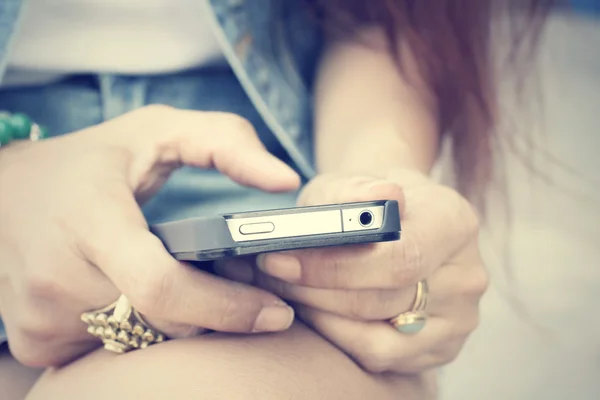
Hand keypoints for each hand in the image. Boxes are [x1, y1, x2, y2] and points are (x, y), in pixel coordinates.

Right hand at [0, 105, 299, 366]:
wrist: (6, 193)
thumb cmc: (90, 160)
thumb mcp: (158, 131)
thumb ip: (228, 144)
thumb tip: (287, 181)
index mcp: (89, 220)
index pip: (162, 286)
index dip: (226, 307)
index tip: (274, 311)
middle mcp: (57, 276)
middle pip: (163, 322)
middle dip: (213, 312)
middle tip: (238, 286)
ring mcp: (40, 316)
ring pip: (143, 340)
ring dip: (180, 321)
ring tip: (188, 282)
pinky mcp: (36, 340)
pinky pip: (114, 348)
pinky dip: (142, 328)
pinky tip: (143, 297)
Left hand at [216, 170, 487, 373]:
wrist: (398, 221)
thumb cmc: (367, 203)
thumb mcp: (352, 182)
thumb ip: (357, 190)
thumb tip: (380, 198)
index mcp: (455, 221)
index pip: (398, 258)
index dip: (332, 266)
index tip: (279, 260)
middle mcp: (467, 274)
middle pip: (382, 300)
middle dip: (312, 291)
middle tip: (267, 276)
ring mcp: (459, 318)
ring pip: (377, 336)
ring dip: (318, 314)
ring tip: (283, 291)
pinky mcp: (441, 347)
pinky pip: (378, 355)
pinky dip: (337, 336)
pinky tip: (313, 312)